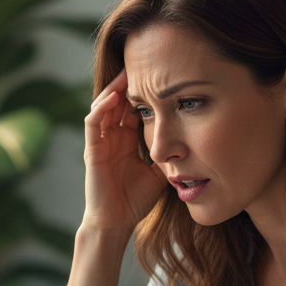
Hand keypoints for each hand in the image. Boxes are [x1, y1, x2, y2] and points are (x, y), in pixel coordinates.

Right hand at [82, 69, 167, 233]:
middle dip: (128, 82)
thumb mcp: (160, 171)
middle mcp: (113, 137)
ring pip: (103, 106)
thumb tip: (192, 139)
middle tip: (142, 62)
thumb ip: (170, 154)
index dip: (143, 91)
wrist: (117, 223)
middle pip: (118, 101)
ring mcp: (101, 142)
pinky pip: (93, 123)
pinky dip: (101, 108)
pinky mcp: (92, 150)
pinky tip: (113, 97)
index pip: (133, 108)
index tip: (160, 76)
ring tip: (126, 72)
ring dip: (113, 89)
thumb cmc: (136, 201)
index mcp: (127, 140)